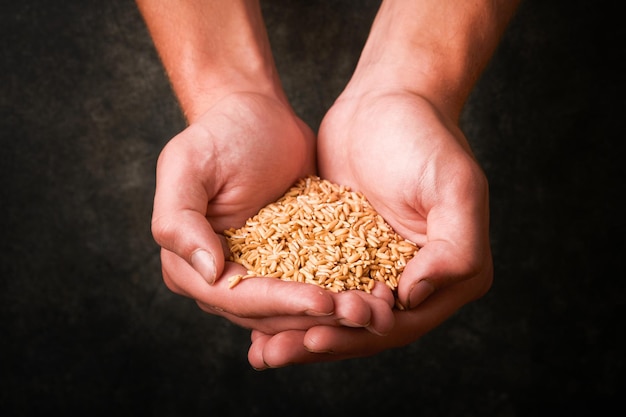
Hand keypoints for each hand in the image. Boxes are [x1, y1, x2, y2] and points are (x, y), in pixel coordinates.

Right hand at [151, 92, 394, 342]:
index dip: (280, 304)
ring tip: (374, 309)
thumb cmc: (219, 135)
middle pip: (269, 314)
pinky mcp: (290, 263)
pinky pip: (317, 286)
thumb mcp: (187, 167)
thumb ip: (179, 220)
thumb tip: (209, 272)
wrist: (257, 116)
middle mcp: (220, 280)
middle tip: (361, 313)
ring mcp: (257, 275)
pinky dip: (342, 293)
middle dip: (314, 318)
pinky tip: (374, 293)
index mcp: (189, 266)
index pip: (236, 298)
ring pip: (296, 310)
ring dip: (334, 315)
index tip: (323, 301)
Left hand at [247, 89, 492, 367]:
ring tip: (260, 349)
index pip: (401, 322)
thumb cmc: (424, 136)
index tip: (314, 336)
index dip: (357, 335)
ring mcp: (376, 265)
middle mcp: (415, 278)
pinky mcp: (342, 249)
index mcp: (449, 274)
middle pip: (364, 327)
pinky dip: (292, 301)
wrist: (387, 99)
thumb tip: (416, 297)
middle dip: (320, 342)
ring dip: (300, 331)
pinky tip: (259, 315)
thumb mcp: (454, 186)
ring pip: (336, 312)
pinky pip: (317, 284)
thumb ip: (455, 247)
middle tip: (273, 354)